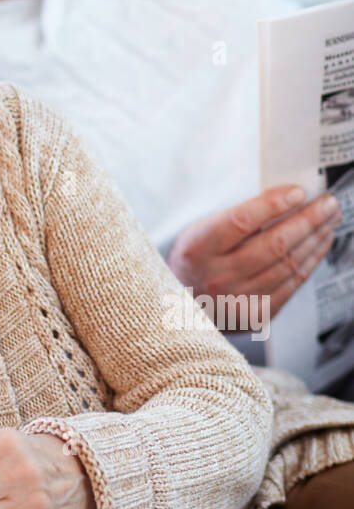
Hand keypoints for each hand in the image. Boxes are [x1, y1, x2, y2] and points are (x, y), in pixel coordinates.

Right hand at [167, 185, 341, 328]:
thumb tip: (284, 198)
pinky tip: (320, 244)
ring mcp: (238, 301)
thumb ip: (233, 218)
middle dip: (308, 220)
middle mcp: (217, 277)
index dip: (273, 204)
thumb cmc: (194, 260)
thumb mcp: (198, 233)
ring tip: (330, 220)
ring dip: (315, 239)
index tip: (298, 192)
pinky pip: (292, 285)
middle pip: (273, 244)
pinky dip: (311, 262)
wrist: (179, 307)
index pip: (241, 221)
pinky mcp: (256, 316)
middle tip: (329, 203)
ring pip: (288, 265)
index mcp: (198, 249)